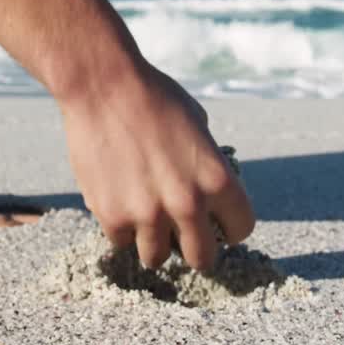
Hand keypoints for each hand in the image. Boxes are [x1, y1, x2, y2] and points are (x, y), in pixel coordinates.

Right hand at [59, 63, 254, 270]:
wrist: (102, 86)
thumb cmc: (153, 96)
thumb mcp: (198, 125)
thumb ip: (207, 162)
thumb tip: (207, 187)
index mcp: (217, 180)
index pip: (241, 229)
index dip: (229, 227)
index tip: (218, 225)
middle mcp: (187, 204)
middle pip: (202, 258)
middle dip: (195, 249)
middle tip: (184, 237)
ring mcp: (147, 215)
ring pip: (157, 258)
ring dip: (154, 242)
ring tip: (146, 221)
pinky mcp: (111, 217)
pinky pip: (122, 242)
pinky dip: (121, 228)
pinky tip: (119, 204)